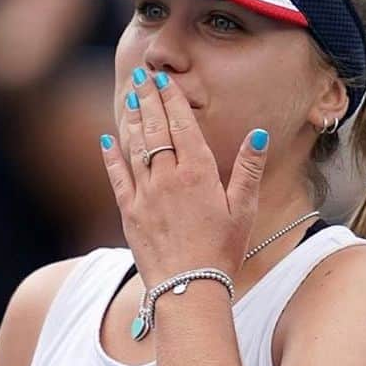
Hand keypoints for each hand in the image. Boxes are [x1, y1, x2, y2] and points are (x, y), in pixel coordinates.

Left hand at [100, 68, 267, 288]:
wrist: (188, 289)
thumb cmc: (221, 251)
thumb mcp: (243, 209)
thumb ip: (249, 169)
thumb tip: (258, 133)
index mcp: (198, 173)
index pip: (181, 126)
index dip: (171, 100)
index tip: (163, 80)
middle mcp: (167, 178)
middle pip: (154, 129)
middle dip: (147, 99)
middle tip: (140, 76)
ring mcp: (144, 195)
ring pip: (134, 147)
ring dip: (130, 119)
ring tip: (127, 96)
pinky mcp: (128, 213)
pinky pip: (117, 177)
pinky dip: (111, 156)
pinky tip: (106, 139)